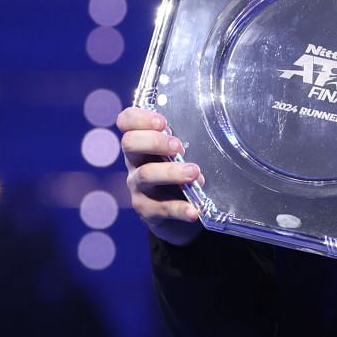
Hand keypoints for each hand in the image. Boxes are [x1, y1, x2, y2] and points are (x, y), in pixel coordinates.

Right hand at [118, 105, 204, 244]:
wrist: (176, 218)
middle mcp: (134, 162)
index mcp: (141, 143)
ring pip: (146, 174)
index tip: (162, 122)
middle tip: (179, 147)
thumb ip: (183, 143)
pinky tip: (193, 211)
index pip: (126, 122)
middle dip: (154, 141)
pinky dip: (179, 209)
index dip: (139, 118)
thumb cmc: (179, 177)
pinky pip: (162, 208)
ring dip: (171, 172)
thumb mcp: (179, 156)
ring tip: (194, 172)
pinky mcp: (147, 210)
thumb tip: (210, 131)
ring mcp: (137, 187)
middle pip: (129, 143)